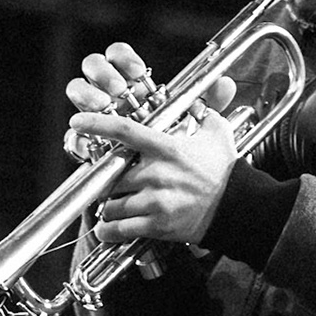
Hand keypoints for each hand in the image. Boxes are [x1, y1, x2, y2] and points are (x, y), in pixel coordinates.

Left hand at [64, 44, 239, 244]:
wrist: (238, 208)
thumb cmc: (224, 172)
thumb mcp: (218, 133)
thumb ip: (208, 109)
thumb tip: (217, 84)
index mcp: (167, 149)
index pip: (125, 131)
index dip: (98, 124)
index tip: (78, 121)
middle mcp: (157, 174)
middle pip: (111, 176)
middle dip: (107, 181)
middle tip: (111, 182)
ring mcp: (156, 202)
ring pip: (111, 204)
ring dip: (108, 206)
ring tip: (114, 205)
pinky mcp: (157, 225)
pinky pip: (120, 229)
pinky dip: (110, 230)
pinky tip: (109, 228)